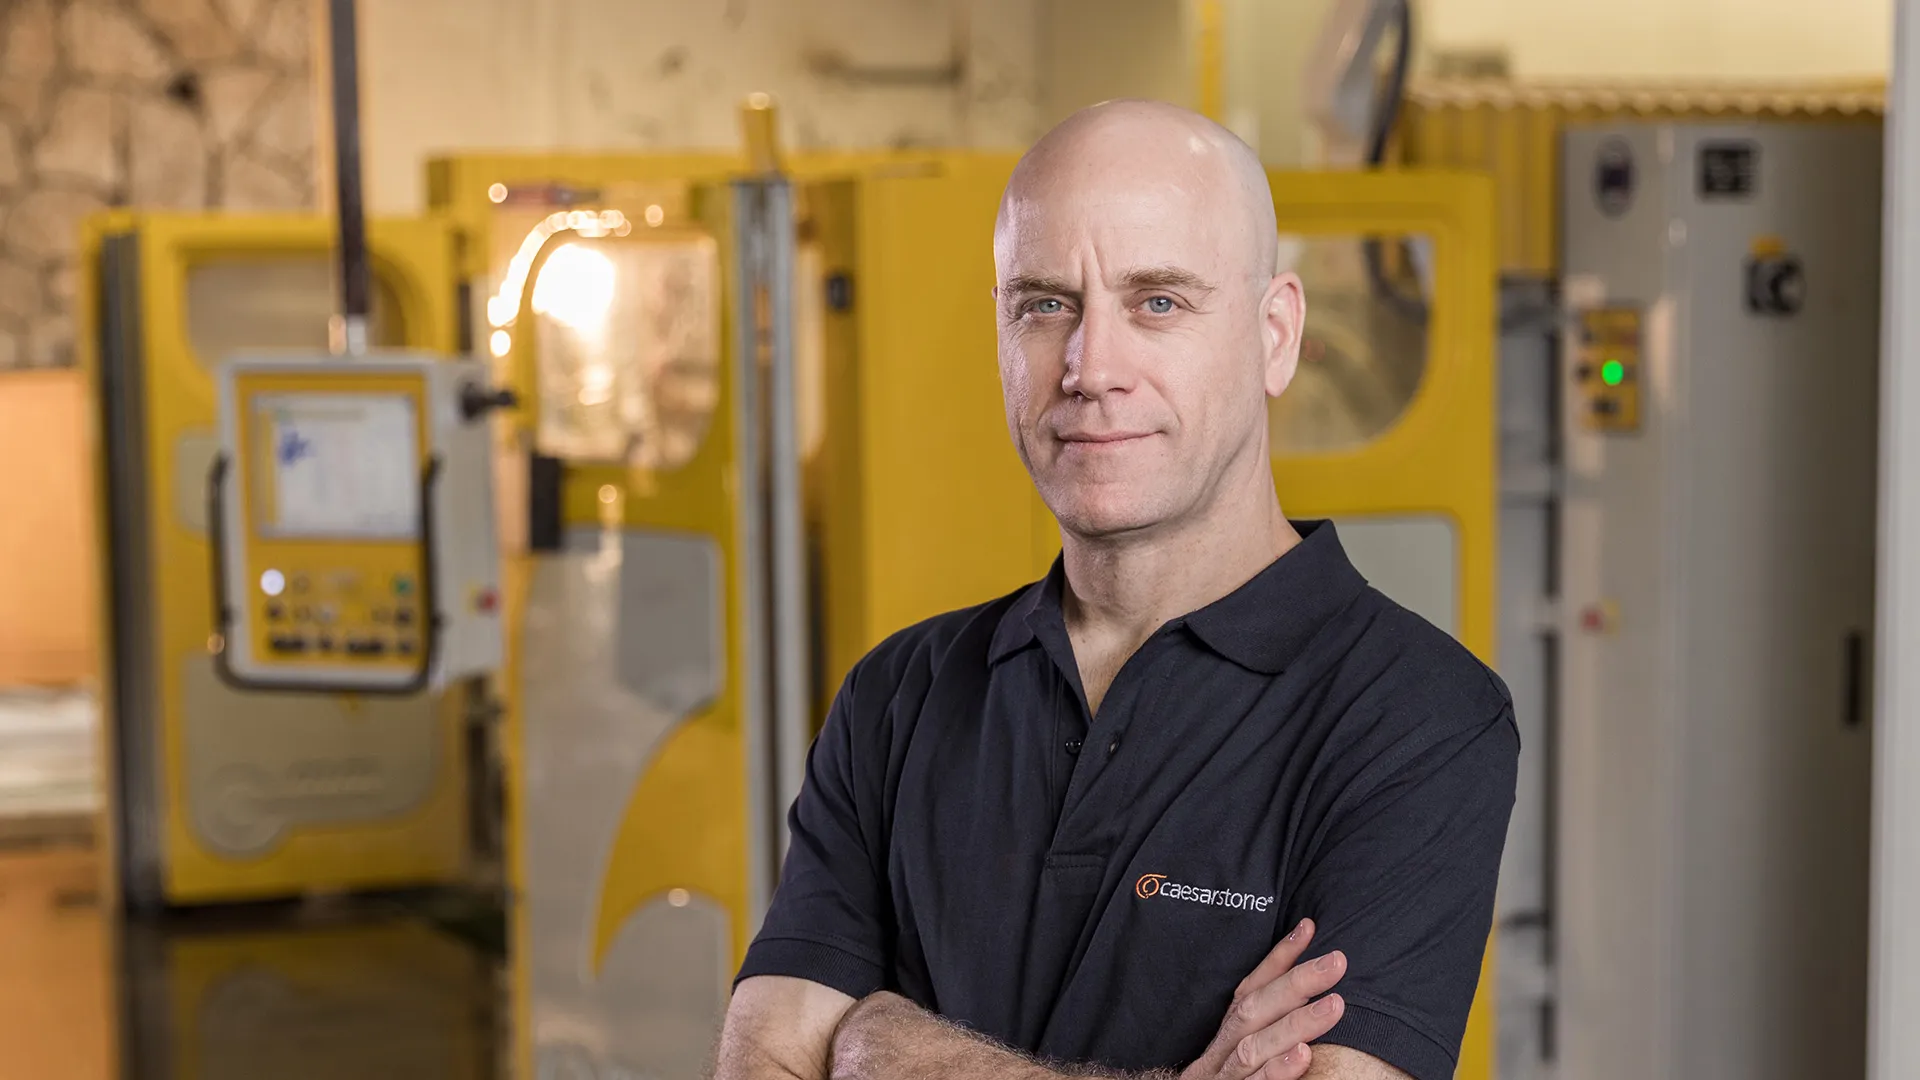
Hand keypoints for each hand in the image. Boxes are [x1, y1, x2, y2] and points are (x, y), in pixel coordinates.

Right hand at [1178, 919, 1347, 1079]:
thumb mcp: (1245, 1052)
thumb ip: (1270, 1025)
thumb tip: (1311, 993)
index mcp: (1226, 1035)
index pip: (1250, 988)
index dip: (1278, 958)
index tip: (1308, 928)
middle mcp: (1220, 1051)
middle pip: (1253, 1009)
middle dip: (1296, 982)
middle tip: (1336, 962)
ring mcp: (1223, 1077)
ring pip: (1254, 1046)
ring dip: (1295, 1023)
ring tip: (1334, 1005)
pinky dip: (1278, 1071)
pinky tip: (1304, 1055)